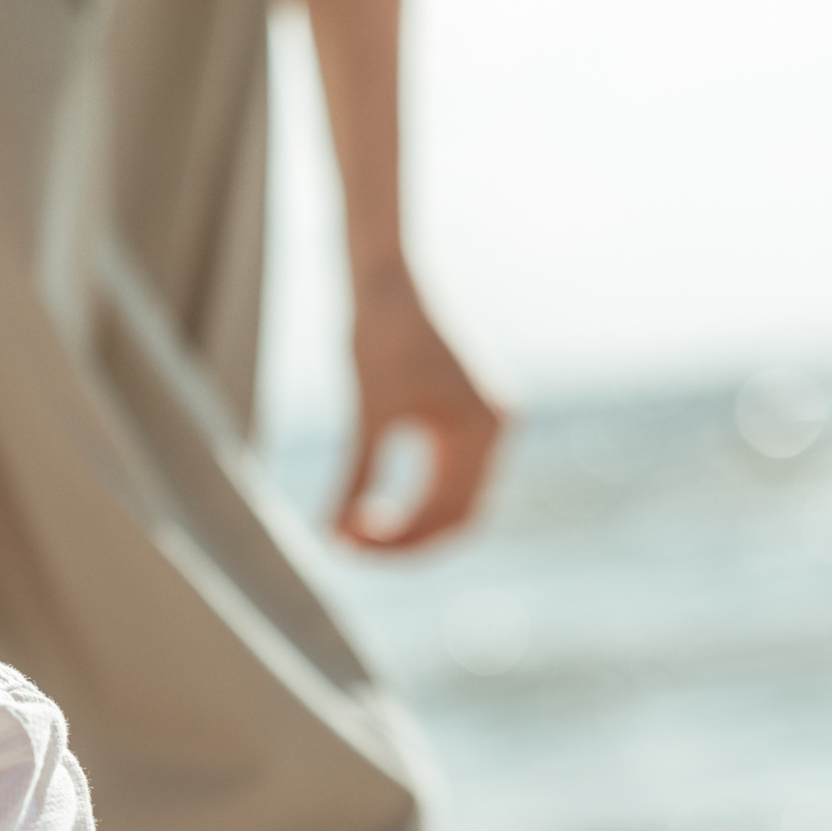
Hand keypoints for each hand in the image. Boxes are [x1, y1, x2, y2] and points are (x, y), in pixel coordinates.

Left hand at [330, 271, 502, 550]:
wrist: (387, 280)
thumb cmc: (377, 337)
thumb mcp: (366, 415)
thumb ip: (355, 479)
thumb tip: (333, 537)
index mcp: (482, 429)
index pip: (451, 516)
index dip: (400, 543)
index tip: (349, 550)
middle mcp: (497, 428)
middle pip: (459, 516)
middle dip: (406, 539)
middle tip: (349, 549)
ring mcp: (488, 422)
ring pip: (454, 500)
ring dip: (409, 522)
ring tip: (353, 529)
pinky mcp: (469, 414)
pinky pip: (448, 475)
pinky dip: (413, 498)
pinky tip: (370, 504)